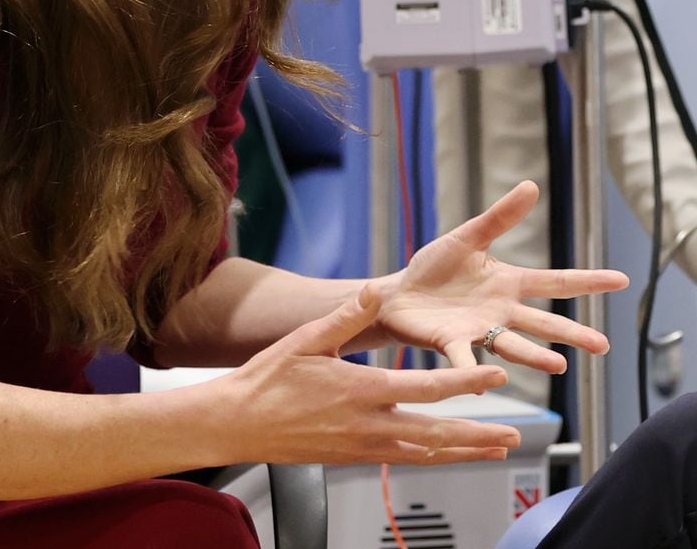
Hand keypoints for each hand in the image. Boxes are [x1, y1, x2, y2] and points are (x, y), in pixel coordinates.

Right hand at [221, 285, 520, 466]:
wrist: (240, 422)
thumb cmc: (268, 380)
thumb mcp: (305, 339)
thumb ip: (345, 317)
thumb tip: (372, 293)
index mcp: (361, 390)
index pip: (427, 388)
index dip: (466, 383)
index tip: (496, 374)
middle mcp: (369, 424)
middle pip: (437, 432)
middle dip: (479, 433)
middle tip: (514, 434)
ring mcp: (363, 446)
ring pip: (426, 452)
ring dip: (464, 452)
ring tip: (495, 451)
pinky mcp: (354, 458)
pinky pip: (404, 460)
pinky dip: (433, 458)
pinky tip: (445, 454)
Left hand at [377, 180, 628, 371]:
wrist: (398, 295)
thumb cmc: (435, 269)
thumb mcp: (467, 238)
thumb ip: (499, 218)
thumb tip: (531, 186)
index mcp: (507, 283)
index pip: (555, 282)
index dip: (587, 281)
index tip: (621, 279)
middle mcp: (500, 311)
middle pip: (542, 322)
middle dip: (571, 333)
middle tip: (602, 346)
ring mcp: (477, 330)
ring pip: (511, 344)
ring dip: (534, 356)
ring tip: (559, 365)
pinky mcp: (449, 342)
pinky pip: (464, 356)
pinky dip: (473, 369)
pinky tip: (488, 382)